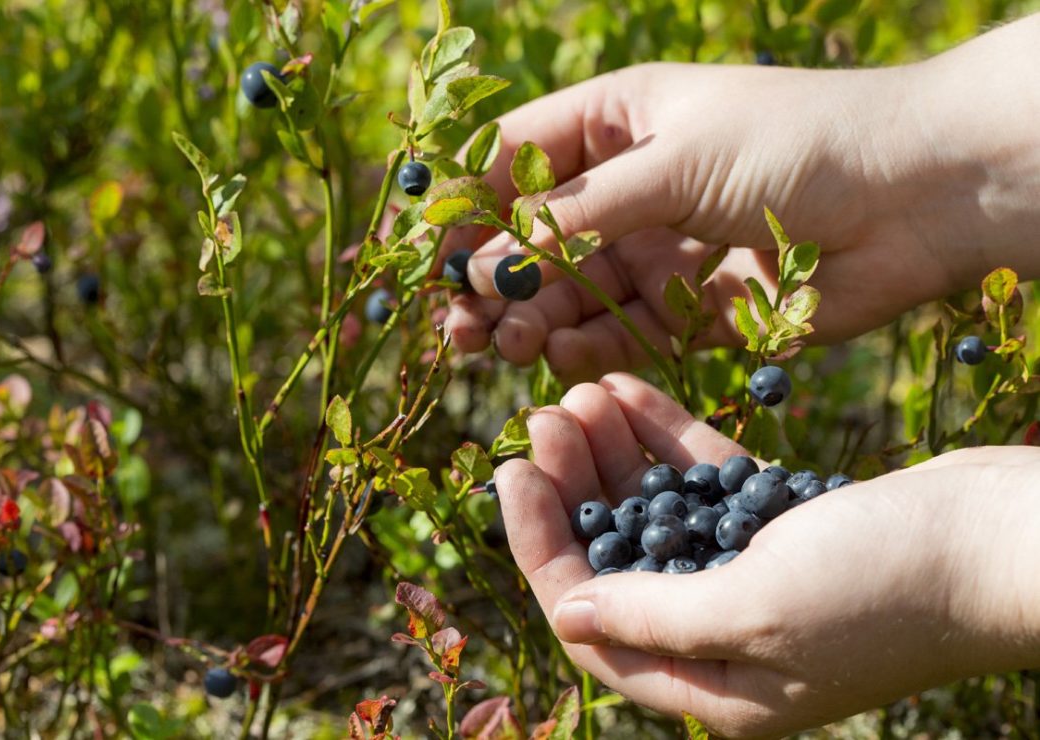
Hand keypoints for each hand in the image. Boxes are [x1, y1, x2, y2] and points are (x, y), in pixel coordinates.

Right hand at [447, 18, 1039, 383]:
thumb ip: (576, 213)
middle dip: (490, 278)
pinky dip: (586, 345)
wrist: (914, 197)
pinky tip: (559, 352)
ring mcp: (657, 249)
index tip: (423, 256)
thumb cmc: (794, 142)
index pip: (511, 160)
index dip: (461, 206)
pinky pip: (620, 332)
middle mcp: (628, 187)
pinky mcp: (690, 310)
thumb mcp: (671, 160)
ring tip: (501, 342)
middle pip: (529, 237)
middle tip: (458, 323)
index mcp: (616, 121)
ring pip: (568, 292)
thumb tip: (489, 258)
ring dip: (529, 317)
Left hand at [494, 373, 1039, 737]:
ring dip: (615, 455)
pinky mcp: (782, 524)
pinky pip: (704, 480)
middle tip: (544, 419)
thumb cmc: (886, 584)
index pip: (591, 620)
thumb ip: (654, 616)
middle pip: (617, 558)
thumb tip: (569, 614)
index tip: (511, 474)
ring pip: (656, 510)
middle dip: (575, 489)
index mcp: (712, 683)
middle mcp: (726, 634)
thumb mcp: (756, 607)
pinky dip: (666, 439)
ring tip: (579, 391)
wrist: (1000, 535)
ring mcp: (755, 575)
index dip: (540, 547)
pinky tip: (627, 391)